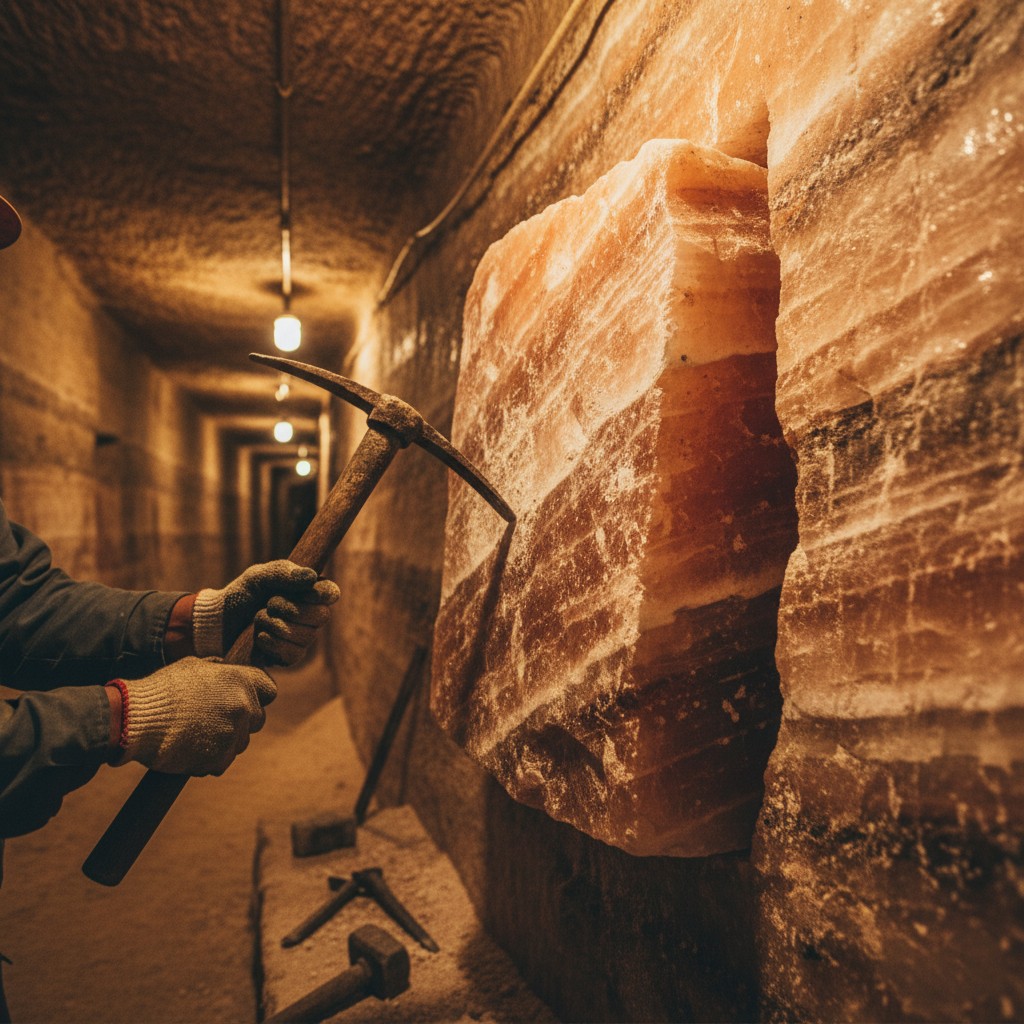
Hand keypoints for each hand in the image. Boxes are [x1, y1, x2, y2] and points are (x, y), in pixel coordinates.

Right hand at [115, 657, 276, 775]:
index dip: (258, 693)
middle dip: (241, 719)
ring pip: (241, 741)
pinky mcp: (220, 758)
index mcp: (241, 681)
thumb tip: (230, 672)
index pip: (270, 689)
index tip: (246, 697)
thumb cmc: (164, 689)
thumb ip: (220, 670)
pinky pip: (224, 760)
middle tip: (214, 718)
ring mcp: (233, 734)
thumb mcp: (194, 666)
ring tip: (198, 733)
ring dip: (226, 739)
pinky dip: (211, 758)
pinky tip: (192, 748)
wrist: (138, 720)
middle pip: (258, 718)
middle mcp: (244, 707)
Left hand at [193, 560, 339, 660]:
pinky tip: (259, 638)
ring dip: (275, 626)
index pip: (331, 593)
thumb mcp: (257, 577)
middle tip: (269, 603)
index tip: (305, 592)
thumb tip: (310, 576)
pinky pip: (293, 654)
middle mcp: (310, 616)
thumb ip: (282, 573)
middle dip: (290, 609)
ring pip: (306, 636)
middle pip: (321, 616)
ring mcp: (301, 638)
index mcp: (307, 592)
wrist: (219, 623)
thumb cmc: (242, 595)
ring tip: (258, 620)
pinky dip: (272, 644)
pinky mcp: (289, 657)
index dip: (321, 594)